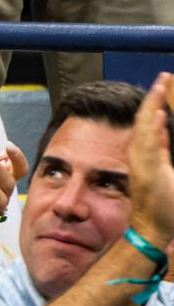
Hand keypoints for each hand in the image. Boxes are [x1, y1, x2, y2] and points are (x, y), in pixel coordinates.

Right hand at [128, 72, 173, 247]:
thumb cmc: (162, 206)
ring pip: (146, 127)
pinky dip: (152, 127)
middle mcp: (141, 155)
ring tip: (160, 86)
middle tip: (163, 77)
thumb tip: (163, 129)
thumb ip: (161, 150)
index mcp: (147, 153)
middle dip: (155, 97)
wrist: (153, 228)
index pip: (151, 122)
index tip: (163, 83)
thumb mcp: (165, 172)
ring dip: (153, 106)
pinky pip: (148, 144)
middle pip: (146, 119)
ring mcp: (143, 163)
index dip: (156, 102)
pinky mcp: (147, 171)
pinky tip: (159, 113)